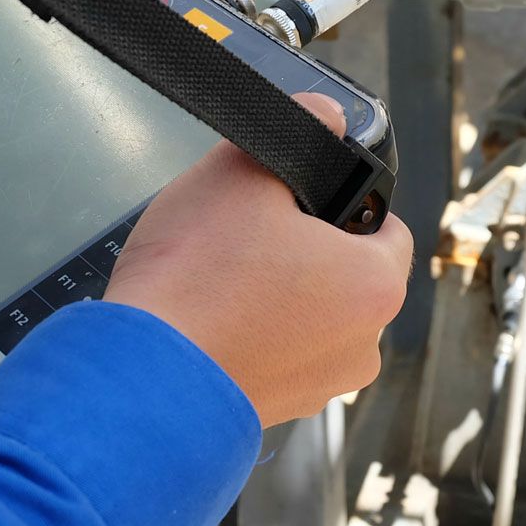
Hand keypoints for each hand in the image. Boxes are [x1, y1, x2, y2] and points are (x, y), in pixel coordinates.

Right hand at [105, 93, 411, 426]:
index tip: (295, 199)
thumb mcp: (243, 171)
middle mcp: (362, 348)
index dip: (340, 202)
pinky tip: (207, 318)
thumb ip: (300, 132)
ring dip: (274, 296)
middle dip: (302, 251)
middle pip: (344, 274)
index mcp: (377, 286)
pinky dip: (249, 335)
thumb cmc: (195, 278)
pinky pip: (272, 355)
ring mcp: (318, 388)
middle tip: (245, 234)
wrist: (139, 377)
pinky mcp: (274, 410)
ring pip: (307, 318)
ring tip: (218, 279)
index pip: (386, 227)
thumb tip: (325, 114)